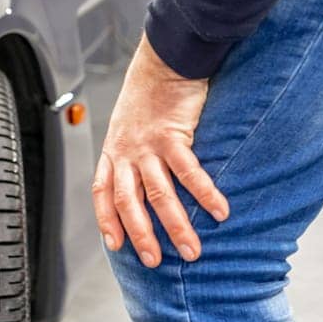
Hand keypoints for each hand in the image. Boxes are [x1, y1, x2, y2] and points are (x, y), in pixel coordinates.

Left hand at [94, 31, 228, 266]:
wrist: (165, 59)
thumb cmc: (151, 93)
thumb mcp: (130, 124)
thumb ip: (134, 152)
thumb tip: (145, 180)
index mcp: (114, 150)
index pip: (102, 192)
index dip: (107, 219)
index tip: (115, 245)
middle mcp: (126, 151)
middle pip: (128, 202)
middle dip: (141, 235)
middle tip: (155, 262)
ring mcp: (147, 144)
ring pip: (158, 194)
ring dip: (176, 225)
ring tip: (193, 251)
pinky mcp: (172, 134)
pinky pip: (189, 171)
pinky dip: (205, 193)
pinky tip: (220, 212)